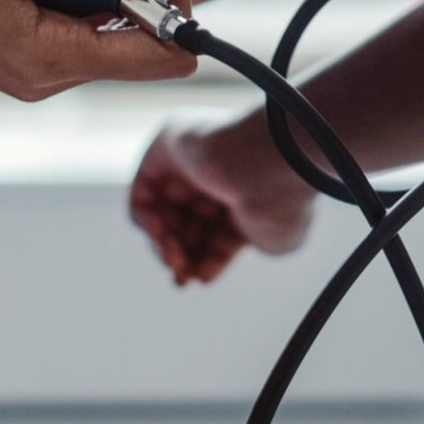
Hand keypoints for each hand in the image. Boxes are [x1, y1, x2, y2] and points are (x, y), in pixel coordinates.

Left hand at [129, 122, 314, 284]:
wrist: (270, 162)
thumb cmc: (280, 202)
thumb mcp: (275, 240)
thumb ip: (243, 252)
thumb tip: (206, 268)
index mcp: (255, 186)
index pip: (221, 226)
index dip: (208, 257)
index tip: (202, 278)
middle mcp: (224, 169)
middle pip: (191, 221)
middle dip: (183, 254)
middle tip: (183, 278)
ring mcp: (195, 157)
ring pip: (166, 212)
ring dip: (166, 245)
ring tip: (176, 261)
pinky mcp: (166, 146)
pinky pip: (143, 194)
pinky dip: (147, 223)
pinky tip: (165, 234)